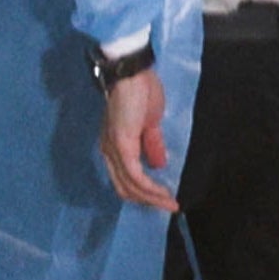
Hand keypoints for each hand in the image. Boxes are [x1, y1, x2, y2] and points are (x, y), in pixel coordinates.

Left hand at [101, 67, 179, 213]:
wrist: (133, 73)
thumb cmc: (142, 91)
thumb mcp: (150, 122)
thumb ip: (152, 145)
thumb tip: (159, 164)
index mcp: (114, 146)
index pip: (124, 179)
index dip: (143, 192)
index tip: (163, 198)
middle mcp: (108, 153)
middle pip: (124, 189)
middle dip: (147, 201)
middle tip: (168, 206)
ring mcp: (113, 151)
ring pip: (129, 187)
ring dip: (150, 198)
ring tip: (169, 203)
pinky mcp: (122, 147)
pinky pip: (135, 176)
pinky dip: (149, 189)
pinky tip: (163, 193)